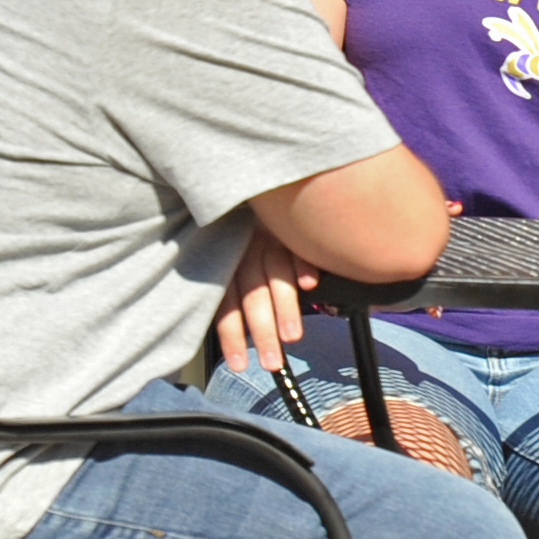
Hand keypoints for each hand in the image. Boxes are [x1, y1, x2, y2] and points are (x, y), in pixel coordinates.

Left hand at [213, 223, 326, 373]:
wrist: (257, 172)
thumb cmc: (247, 226)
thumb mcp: (235, 254)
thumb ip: (241, 289)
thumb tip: (245, 332)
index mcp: (228, 262)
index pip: (227, 305)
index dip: (232, 336)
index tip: (240, 366)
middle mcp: (246, 250)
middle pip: (253, 296)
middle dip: (262, 332)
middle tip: (272, 363)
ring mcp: (269, 234)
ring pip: (274, 275)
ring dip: (284, 307)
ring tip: (292, 336)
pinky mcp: (291, 221)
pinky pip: (297, 246)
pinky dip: (303, 265)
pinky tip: (310, 285)